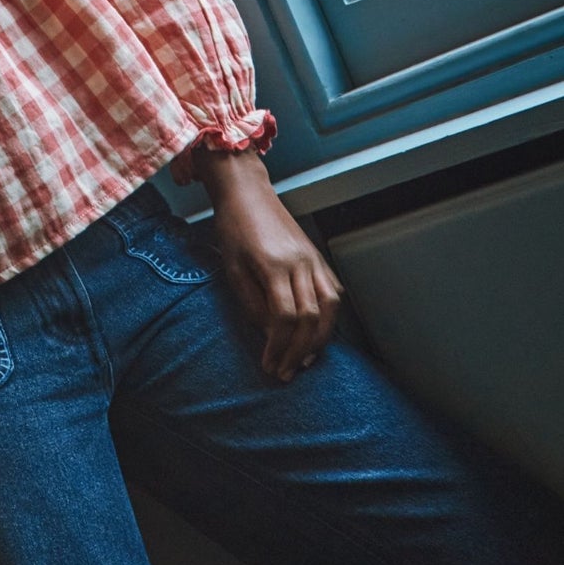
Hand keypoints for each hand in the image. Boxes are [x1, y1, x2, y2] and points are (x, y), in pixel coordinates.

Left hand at [194, 148, 343, 382]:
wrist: (246, 192)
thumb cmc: (233, 227)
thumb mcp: (232, 266)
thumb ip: (251, 302)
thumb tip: (268, 334)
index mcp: (273, 265)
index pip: (285, 317)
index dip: (278, 346)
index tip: (269, 365)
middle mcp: (300, 262)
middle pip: (311, 317)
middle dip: (299, 351)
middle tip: (286, 371)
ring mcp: (313, 258)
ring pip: (330, 307)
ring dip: (320, 339)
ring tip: (304, 359)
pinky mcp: (317, 256)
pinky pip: (333, 291)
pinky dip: (330, 317)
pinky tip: (318, 332)